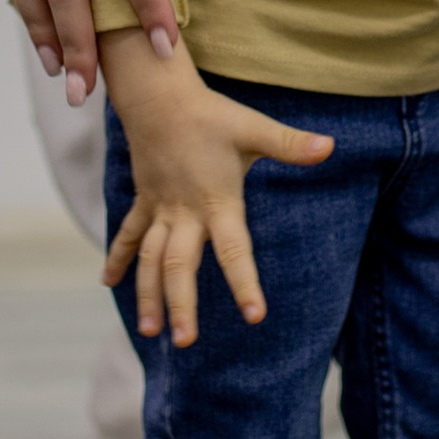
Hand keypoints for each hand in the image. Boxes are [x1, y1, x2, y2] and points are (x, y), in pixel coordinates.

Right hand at [96, 28, 331, 344]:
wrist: (159, 97)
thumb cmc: (212, 116)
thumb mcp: (254, 129)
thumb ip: (290, 144)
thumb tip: (330, 146)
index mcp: (217, 202)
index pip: (234, 250)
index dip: (244, 283)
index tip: (254, 316)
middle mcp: (185, 213)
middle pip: (180, 265)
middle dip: (181, 304)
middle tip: (186, 342)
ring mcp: (160, 209)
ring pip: (150, 259)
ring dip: (148, 294)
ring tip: (149, 332)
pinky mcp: (145, 201)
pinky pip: (128, 234)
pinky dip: (118, 259)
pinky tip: (108, 284)